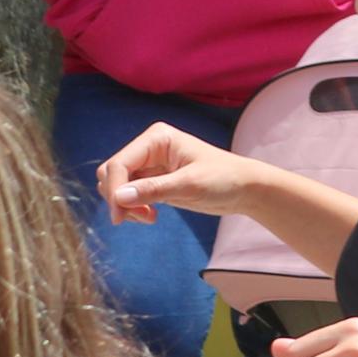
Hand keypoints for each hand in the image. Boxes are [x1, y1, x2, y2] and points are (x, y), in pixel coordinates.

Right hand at [96, 124, 258, 228]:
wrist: (246, 189)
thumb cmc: (225, 179)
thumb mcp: (190, 185)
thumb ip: (154, 190)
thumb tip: (119, 197)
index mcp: (157, 138)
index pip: (119, 164)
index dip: (115, 190)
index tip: (120, 216)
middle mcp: (149, 148)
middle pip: (111, 173)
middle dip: (118, 198)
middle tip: (142, 217)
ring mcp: (149, 165)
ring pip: (117, 185)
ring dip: (124, 205)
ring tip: (149, 217)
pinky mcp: (152, 181)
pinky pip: (127, 195)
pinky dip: (131, 207)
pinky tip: (150, 216)